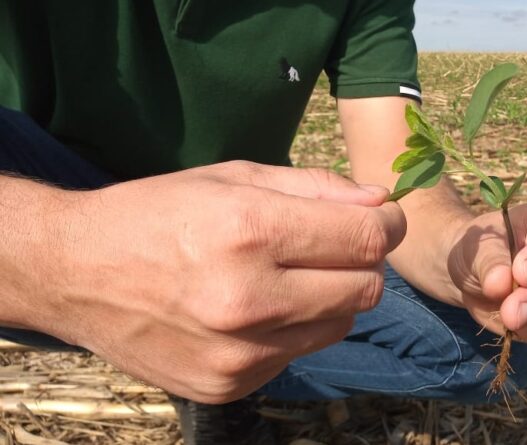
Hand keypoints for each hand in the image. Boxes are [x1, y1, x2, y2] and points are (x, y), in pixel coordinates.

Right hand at [31, 162, 405, 402]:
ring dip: (333, 296)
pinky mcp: (229, 385)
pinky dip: (296, 327)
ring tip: (291, 275)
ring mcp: (238, 353)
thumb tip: (382, 202)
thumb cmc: (159, 211)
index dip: (386, 225)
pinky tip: (259, 308)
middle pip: (366, 289)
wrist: (77, 272)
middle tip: (336, 245)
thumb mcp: (235, 176)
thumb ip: (317, 188)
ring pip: (341, 324)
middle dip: (363, 262)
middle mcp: (246, 300)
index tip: (382, 218)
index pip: (364, 240)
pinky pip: (300, 352)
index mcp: (248, 232)